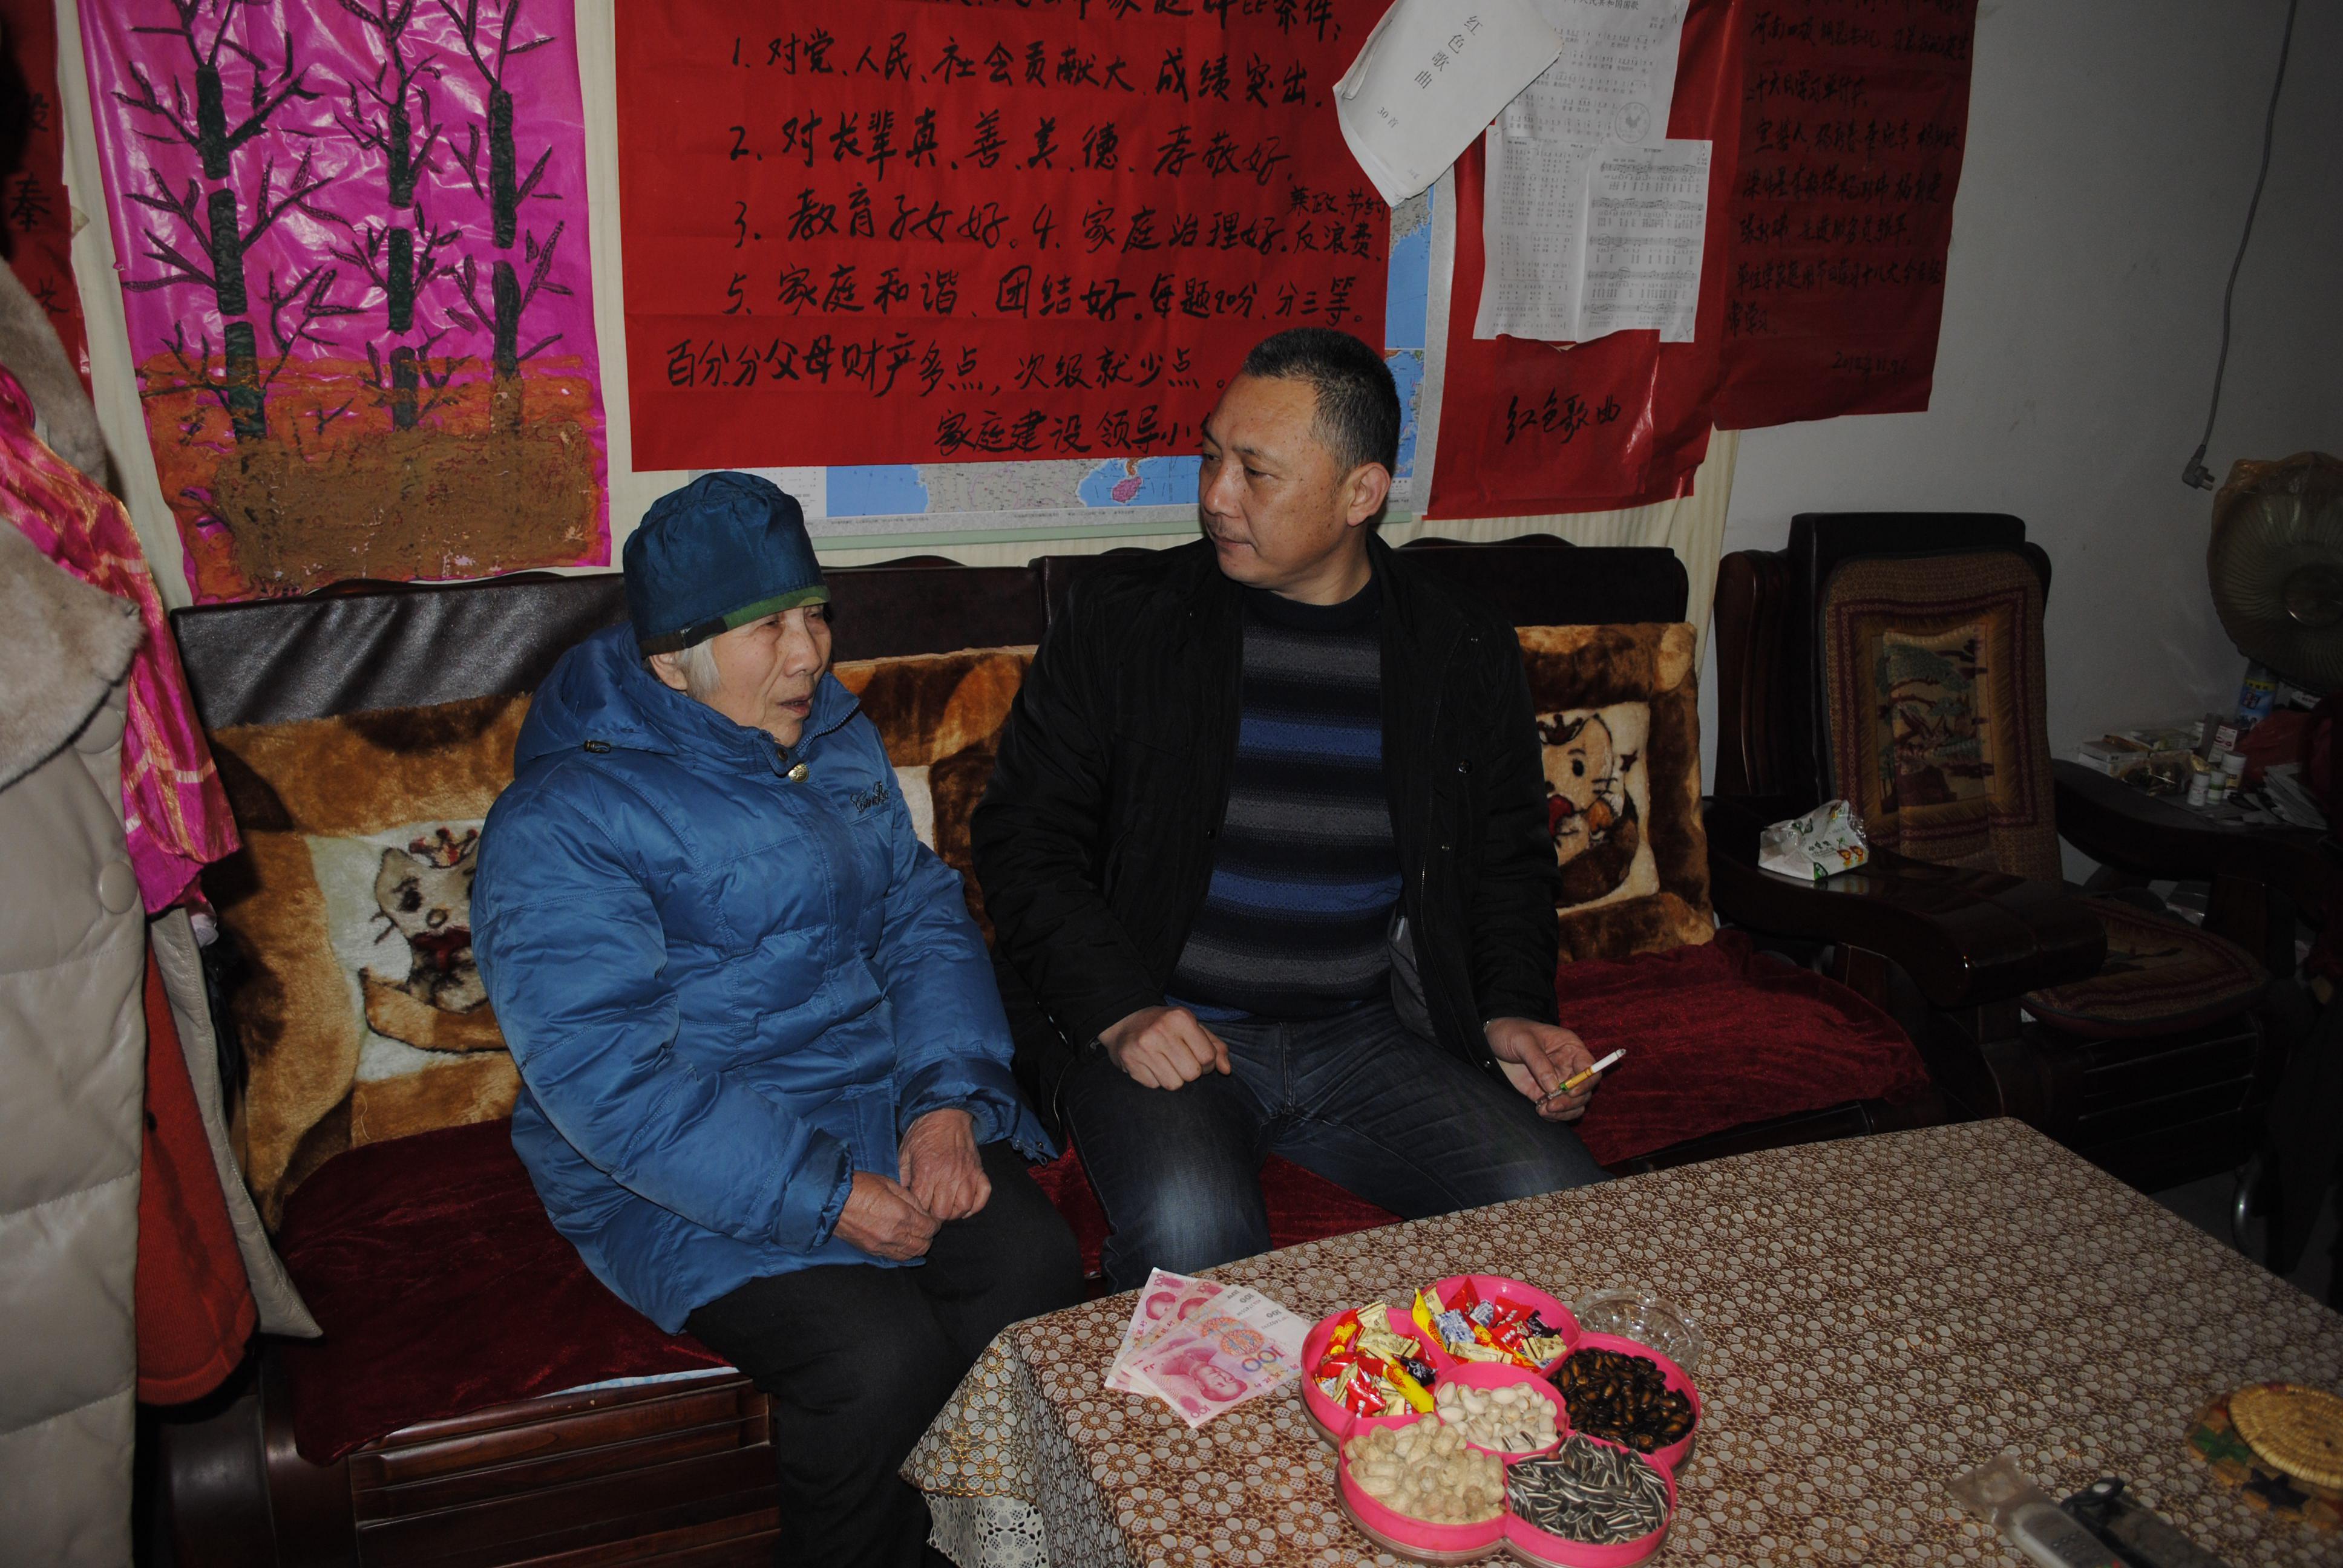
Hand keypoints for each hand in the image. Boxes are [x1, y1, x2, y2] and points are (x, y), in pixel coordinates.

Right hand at [832, 1171, 938, 1260]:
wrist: (831, 1200)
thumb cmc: (860, 1187)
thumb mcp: (889, 1184)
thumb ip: (909, 1198)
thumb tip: (922, 1210)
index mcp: (902, 1215)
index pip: (929, 1228)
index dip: (934, 1223)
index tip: (932, 1218)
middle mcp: (895, 1235)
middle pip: (923, 1245)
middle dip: (928, 1235)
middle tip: (924, 1226)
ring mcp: (883, 1245)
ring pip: (911, 1255)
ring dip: (917, 1246)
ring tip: (914, 1235)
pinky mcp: (872, 1251)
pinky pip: (895, 1257)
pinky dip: (903, 1253)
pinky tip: (902, 1243)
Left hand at [897, 1108, 991, 1221]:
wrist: (947, 1112)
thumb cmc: (924, 1132)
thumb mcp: (905, 1152)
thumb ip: (903, 1176)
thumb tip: (903, 1196)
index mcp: (927, 1171)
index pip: (923, 1206)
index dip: (918, 1210)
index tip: (916, 1206)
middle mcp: (949, 1175)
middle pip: (944, 1212)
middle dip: (935, 1214)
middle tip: (931, 1208)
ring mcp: (967, 1173)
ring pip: (964, 1207)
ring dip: (954, 1212)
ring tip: (947, 1207)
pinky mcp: (979, 1170)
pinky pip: (983, 1196)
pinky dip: (975, 1205)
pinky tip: (965, 1205)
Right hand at [1100, 1004, 1230, 1089]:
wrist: (1124, 1021)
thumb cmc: (1165, 1026)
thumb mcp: (1192, 1027)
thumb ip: (1214, 1047)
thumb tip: (1226, 1070)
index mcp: (1181, 1018)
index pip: (1208, 1057)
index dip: (1208, 1064)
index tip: (1199, 1058)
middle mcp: (1161, 1030)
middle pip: (1192, 1073)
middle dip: (1190, 1072)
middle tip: (1181, 1061)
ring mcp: (1143, 1046)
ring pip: (1174, 1084)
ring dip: (1173, 1078)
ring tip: (1166, 1063)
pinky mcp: (1129, 1060)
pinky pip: (1154, 1086)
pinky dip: (1156, 1080)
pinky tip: (1151, 1065)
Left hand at [1485, 1018, 1596, 1121]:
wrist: (1489, 1043)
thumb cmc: (1510, 1033)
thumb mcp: (1523, 1041)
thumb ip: (1539, 1062)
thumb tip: (1554, 1087)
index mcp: (1571, 1048)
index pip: (1590, 1068)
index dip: (1586, 1081)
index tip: (1571, 1091)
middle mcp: (1569, 1066)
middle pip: (1585, 1090)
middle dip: (1571, 1101)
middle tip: (1552, 1105)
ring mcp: (1558, 1082)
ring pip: (1575, 1104)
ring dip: (1564, 1111)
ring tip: (1543, 1110)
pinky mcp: (1546, 1095)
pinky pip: (1560, 1110)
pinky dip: (1555, 1115)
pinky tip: (1540, 1111)